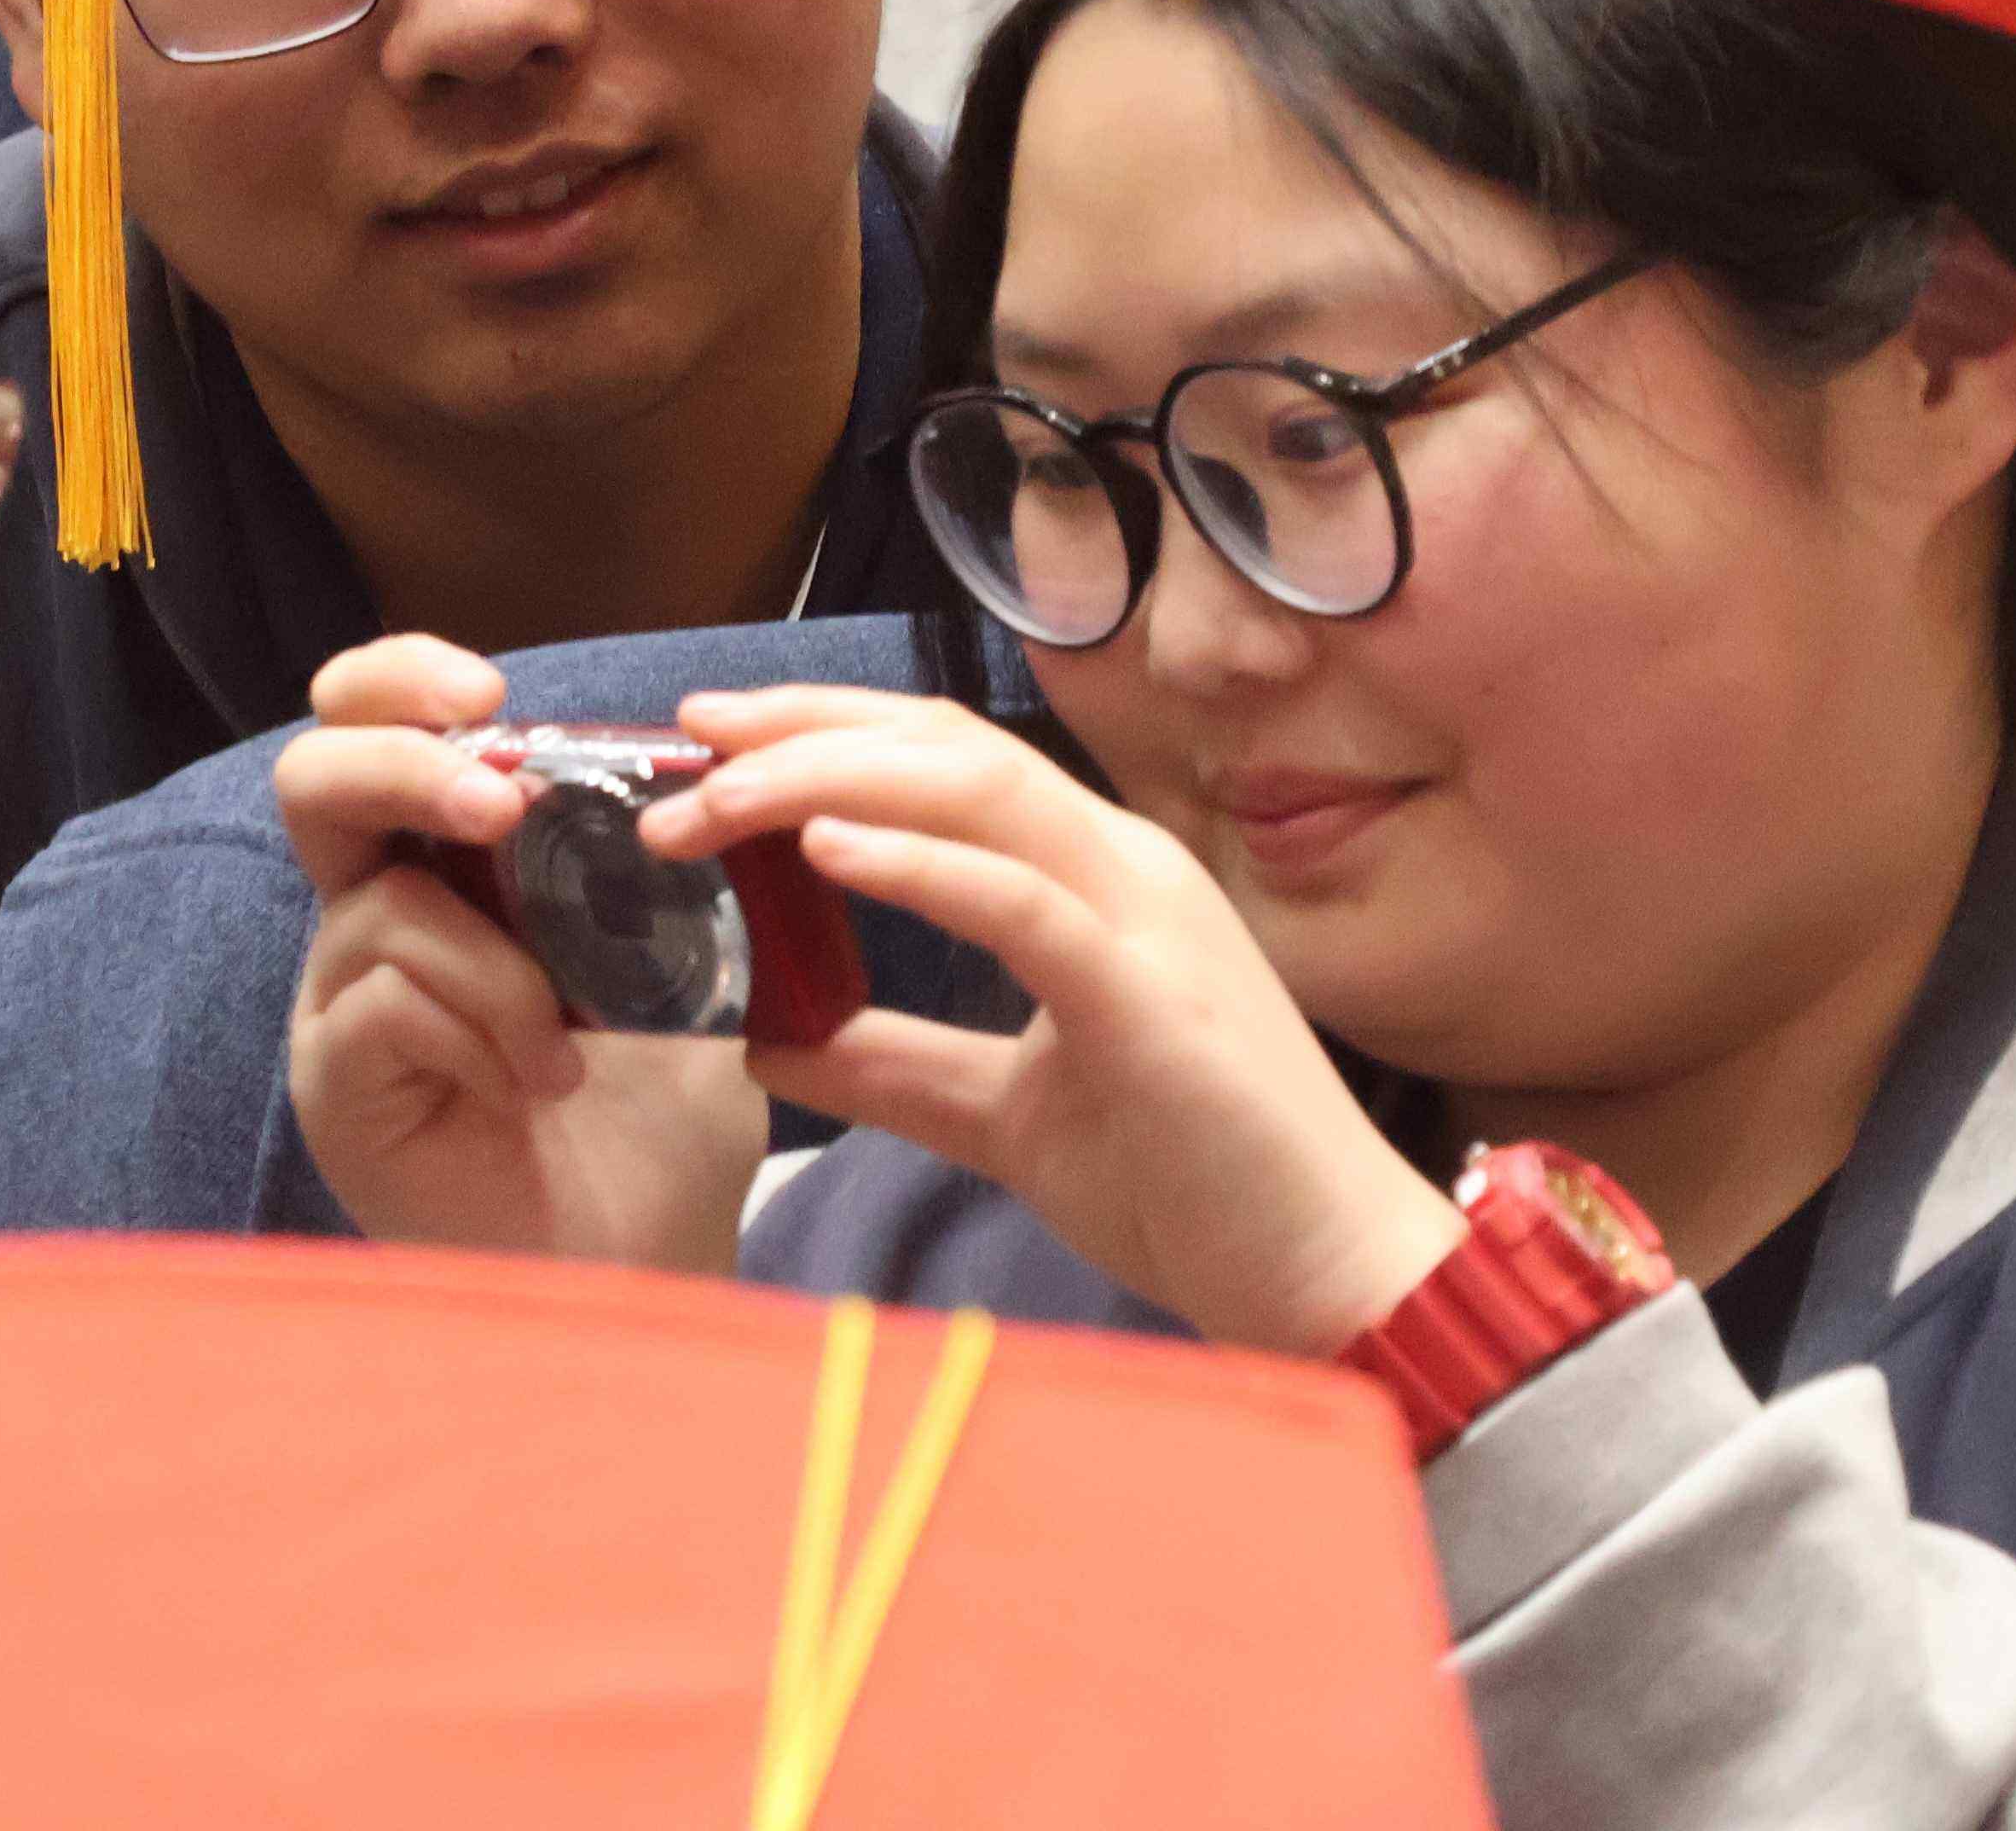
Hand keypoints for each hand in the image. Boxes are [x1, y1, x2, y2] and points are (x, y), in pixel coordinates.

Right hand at [275, 636, 766, 1270]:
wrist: (653, 1263)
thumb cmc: (660, 1122)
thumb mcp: (681, 965)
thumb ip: (656, 865)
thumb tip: (681, 763)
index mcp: (447, 865)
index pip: (373, 725)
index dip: (400, 680)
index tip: (488, 689)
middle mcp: (373, 918)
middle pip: (315, 779)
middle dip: (405, 761)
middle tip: (503, 800)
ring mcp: (342, 1003)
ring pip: (379, 905)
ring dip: (499, 962)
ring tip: (570, 1047)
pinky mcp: (335, 1083)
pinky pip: (384, 1002)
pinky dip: (482, 1034)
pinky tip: (534, 1091)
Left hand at [653, 688, 1463, 1358]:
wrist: (1330, 1283)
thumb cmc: (1194, 1190)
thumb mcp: (1007, 1117)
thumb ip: (898, 1069)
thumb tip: (769, 1048)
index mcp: (1094, 880)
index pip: (945, 758)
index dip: (825, 731)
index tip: (710, 739)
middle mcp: (1124, 868)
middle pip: (944, 745)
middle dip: (801, 732)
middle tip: (685, 741)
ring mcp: (1145, 921)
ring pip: (973, 791)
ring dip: (826, 781)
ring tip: (718, 796)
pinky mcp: (1149, 998)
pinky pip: (1020, 900)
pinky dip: (918, 862)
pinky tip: (824, 847)